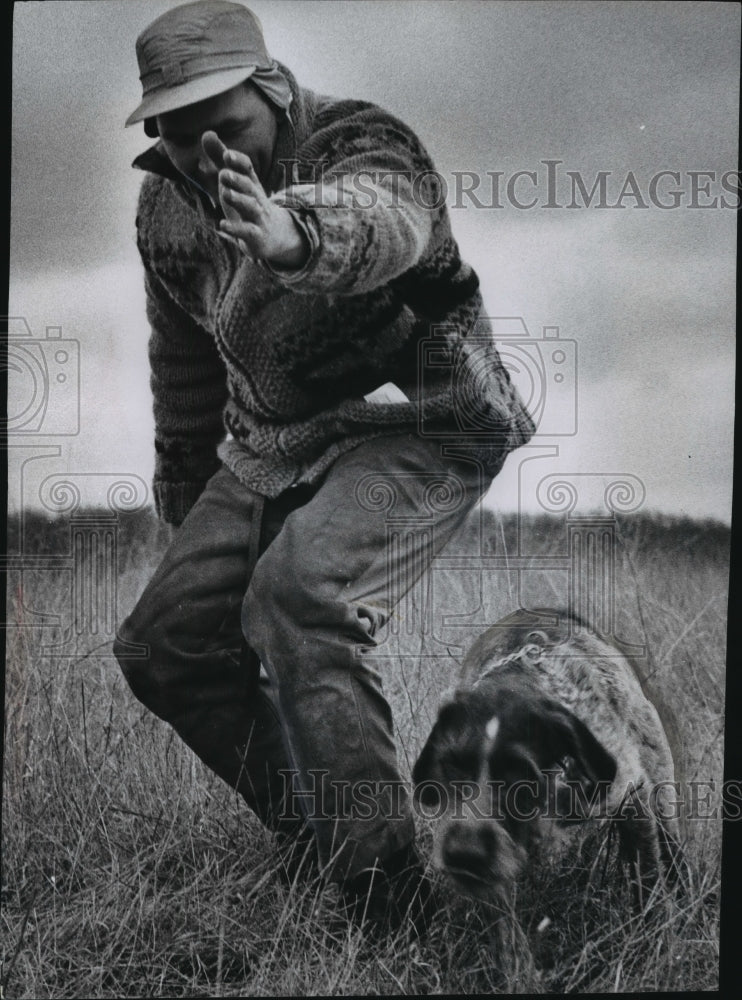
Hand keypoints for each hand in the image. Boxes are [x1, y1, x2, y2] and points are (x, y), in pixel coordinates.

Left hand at [201, 131, 309, 268]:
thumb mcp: (233, 181)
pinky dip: (236, 229)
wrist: (274, 236)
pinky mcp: (256, 237)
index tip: (226, 155)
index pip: (248, 169)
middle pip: (250, 187)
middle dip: (238, 180)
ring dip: (238, 200)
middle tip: (223, 174)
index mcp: (251, 183)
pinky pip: (248, 232)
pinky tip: (222, 225)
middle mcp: (257, 198)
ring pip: (250, 207)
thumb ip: (219, 159)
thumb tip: (206, 133)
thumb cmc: (248, 204)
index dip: (239, 162)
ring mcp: (258, 218)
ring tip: (225, 193)